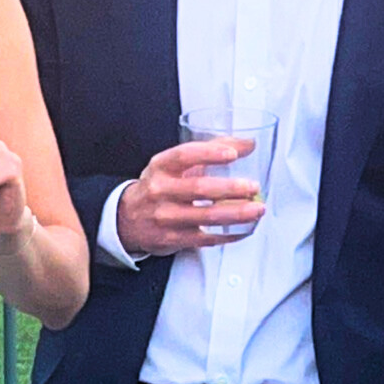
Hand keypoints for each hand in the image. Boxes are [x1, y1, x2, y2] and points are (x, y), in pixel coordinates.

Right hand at [115, 138, 267, 257]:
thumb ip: (211, 150)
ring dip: (236, 213)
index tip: (232, 153)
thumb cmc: (159, 186)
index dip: (209, 154)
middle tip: (252, 186)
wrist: (127, 219)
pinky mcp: (173, 239)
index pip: (184, 156)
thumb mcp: (175, 164)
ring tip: (256, 209)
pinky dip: (228, 234)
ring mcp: (166, 217)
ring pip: (205, 216)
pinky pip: (206, 238)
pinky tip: (244, 229)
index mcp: (161, 167)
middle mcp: (160, 191)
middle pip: (198, 189)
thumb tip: (248, 144)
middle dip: (229, 188)